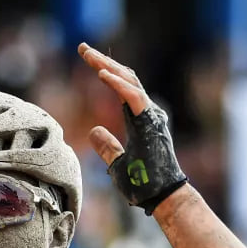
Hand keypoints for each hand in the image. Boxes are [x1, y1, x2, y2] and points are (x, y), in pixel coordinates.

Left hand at [78, 42, 187, 214]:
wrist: (163, 198)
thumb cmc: (144, 185)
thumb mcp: (117, 164)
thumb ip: (107, 146)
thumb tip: (93, 131)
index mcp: (139, 119)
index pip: (121, 87)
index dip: (105, 71)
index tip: (87, 59)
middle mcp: (148, 113)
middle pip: (125, 78)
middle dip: (103, 61)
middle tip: (83, 48)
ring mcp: (152, 116)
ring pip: (130, 81)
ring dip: (108, 66)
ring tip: (88, 55)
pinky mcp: (152, 123)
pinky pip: (134, 97)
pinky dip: (118, 85)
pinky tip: (101, 74)